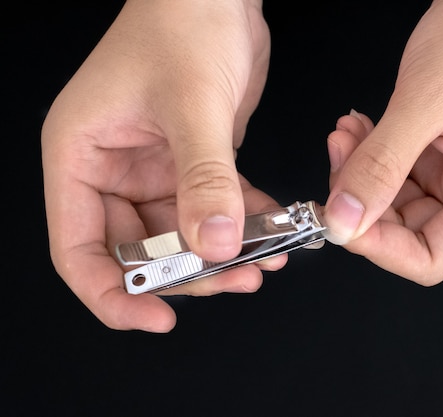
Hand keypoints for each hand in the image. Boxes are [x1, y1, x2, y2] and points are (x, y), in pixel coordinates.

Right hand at [41, 0, 282, 331]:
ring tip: (266, 262)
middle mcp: (111, 167)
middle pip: (139, 250)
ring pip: (183, 234)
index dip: (113, 294)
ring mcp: (153, 168)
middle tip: (235, 280)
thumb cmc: (184, 22)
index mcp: (80, 155)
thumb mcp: (193, 105)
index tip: (155, 318)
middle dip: (187, 273)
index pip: (79, 248)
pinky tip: (275, 232)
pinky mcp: (191, 162)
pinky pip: (214, 207)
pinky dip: (244, 223)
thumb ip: (203, 180)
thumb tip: (214, 246)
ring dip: (224, 253)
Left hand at [324, 0, 442, 284]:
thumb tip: (344, 220)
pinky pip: (395, 171)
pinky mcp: (439, 152)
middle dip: (362, 202)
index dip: (380, 248)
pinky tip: (357, 129)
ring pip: (394, 201)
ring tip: (347, 135)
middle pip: (408, 232)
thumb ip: (381, 166)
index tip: (340, 220)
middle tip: (337, 163)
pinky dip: (370, 154)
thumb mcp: (425, 102)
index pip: (432, 257)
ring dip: (361, 173)